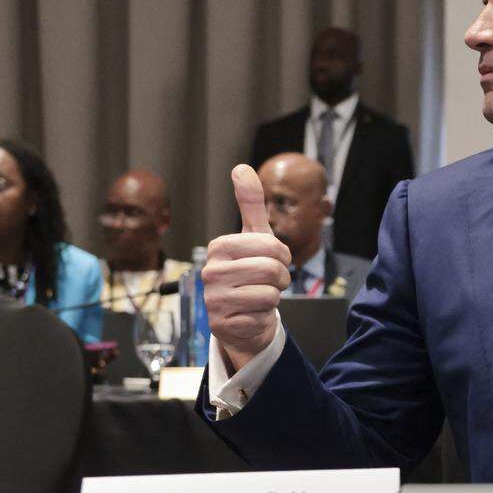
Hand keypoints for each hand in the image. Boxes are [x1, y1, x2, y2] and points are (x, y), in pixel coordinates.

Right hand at [202, 164, 292, 371]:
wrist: (243, 318)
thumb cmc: (250, 272)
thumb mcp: (254, 236)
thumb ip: (250, 203)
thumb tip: (241, 167)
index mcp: (218, 247)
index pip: (271, 246)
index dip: (282, 255)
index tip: (274, 260)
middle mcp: (210, 272)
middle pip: (271, 269)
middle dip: (281, 277)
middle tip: (270, 282)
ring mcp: (213, 300)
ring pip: (269, 293)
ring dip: (274, 296)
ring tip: (260, 296)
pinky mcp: (221, 324)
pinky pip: (263, 314)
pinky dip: (265, 315)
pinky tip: (252, 313)